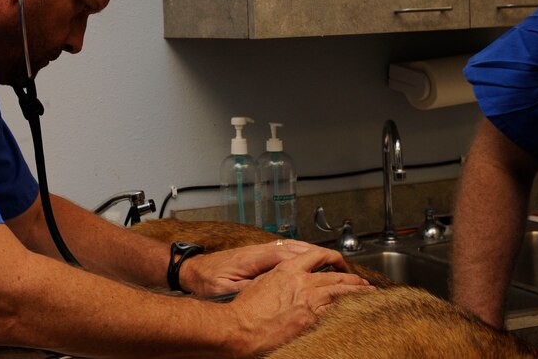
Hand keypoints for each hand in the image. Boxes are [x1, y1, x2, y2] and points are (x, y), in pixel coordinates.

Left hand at [180, 239, 353, 297]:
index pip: (291, 254)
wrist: (193, 270)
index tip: (334, 265)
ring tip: (336, 264)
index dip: (315, 258)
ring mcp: (260, 250)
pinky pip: (287, 251)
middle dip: (323, 254)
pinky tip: (314, 262)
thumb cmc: (207, 280)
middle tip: (345, 267)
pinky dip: (304, 254)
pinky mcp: (259, 254)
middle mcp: (260, 249)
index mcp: (255, 257)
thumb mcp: (227, 288)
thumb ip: (250, 287)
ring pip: (294, 247)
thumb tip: (272, 289)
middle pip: (298, 247)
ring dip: (316, 253)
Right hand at [228, 247, 373, 353]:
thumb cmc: (246, 309)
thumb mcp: (262, 282)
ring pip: (341, 291)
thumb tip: (290, 278)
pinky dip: (348, 309)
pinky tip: (356, 311)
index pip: (317, 255)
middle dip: (352, 278)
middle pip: (335, 275)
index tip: (340, 262)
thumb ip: (280, 277)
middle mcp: (301, 281)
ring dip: (357, 292)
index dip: (333, 257)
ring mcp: (308, 300)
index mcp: (288, 270)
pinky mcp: (310, 319)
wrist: (241, 326)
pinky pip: (336, 311)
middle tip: (362, 282)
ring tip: (368, 293)